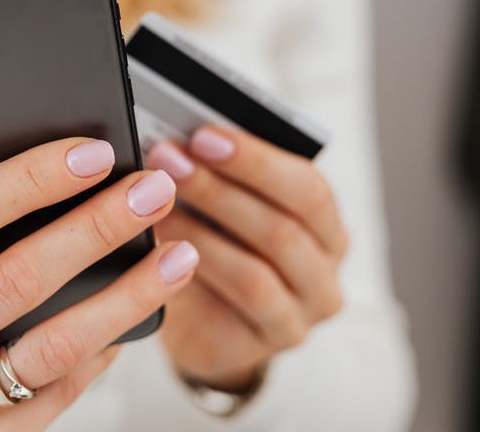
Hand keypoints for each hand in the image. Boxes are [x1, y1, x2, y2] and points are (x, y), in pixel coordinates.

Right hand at [0, 138, 198, 430]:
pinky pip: (65, 388)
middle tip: (151, 191)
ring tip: (178, 256)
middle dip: (95, 227)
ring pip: (55, 345)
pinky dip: (109, 345)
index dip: (29, 179)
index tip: (91, 154)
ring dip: (126, 296)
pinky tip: (144, 308)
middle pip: (18, 277)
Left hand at [146, 127, 348, 390]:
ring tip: (153, 203)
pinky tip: (160, 251)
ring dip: (200, 232)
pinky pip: (234, 310)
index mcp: (325, 224)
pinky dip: (196, 272)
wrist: (205, 325)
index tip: (202, 135)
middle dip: (218, 188)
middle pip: (282, 227)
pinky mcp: (270, 344)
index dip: (254, 159)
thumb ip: (218, 174)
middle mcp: (326, 271)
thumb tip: (179, 138)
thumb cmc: (217, 247)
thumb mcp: (223, 208)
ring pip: (257, 270)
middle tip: (168, 159)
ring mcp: (302, 315)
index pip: (306, 187)